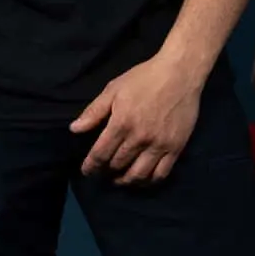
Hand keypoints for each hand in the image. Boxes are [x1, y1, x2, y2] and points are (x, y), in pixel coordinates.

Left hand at [70, 54, 203, 185]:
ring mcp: (159, 145)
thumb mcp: (114, 89)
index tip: (87, 171)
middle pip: (118, 165)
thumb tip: (74, 129)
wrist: (179, 74)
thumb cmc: (144, 79)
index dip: (91, 166)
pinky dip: (148, 181)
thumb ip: (94, 111)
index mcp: (121, 123)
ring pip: (138, 175)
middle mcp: (139, 138)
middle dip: (106, 172)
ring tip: (119, 179)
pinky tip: (142, 178)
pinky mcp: (176, 148)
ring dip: (125, 181)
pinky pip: (161, 174)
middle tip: (102, 172)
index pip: (101, 154)